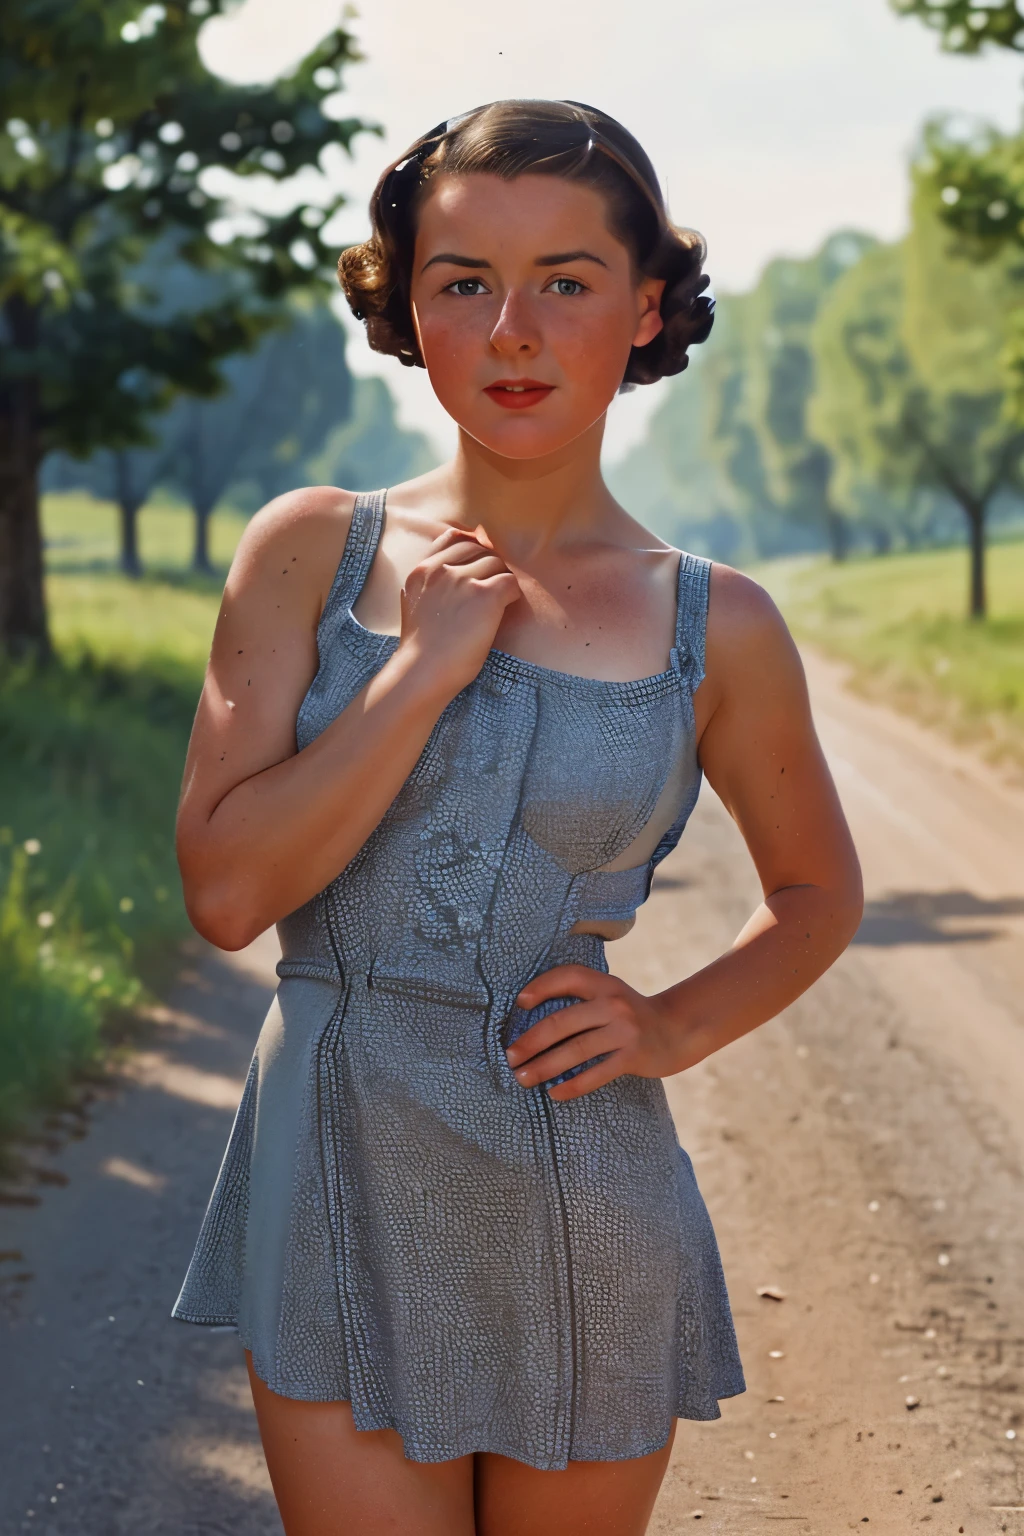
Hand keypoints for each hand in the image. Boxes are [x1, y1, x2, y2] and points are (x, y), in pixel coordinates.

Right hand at [399, 525, 520, 696]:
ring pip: (497, 565)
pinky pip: (510, 583)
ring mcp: (463, 581)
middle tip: (491, 589)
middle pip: (480, 549)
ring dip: (500, 582)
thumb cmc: (420, 648)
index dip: (473, 546)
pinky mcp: (485, 595)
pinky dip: (512, 595)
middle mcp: (441, 570)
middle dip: (489, 566)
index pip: (454, 537)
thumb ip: (430, 582)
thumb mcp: (414, 602)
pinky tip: (503, 611)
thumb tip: (454, 570)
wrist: (422, 671)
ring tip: (495, 604)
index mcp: (422, 570)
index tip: (479, 562)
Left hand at [505, 965, 690, 1101]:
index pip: (568, 976)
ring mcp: (624, 1031)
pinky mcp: (633, 1056)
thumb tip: (532, 1014)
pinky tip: (554, 1093)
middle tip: (510, 1057)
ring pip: (575, 1050)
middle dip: (531, 1041)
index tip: (520, 1003)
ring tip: (522, 1078)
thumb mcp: (611, 995)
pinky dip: (572, 1085)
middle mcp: (613, 1004)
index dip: (542, 986)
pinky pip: (596, 1073)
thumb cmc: (633, 1015)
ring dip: (544, 1066)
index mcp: (605, 985)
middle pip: (563, 1021)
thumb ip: (583, 998)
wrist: (678, 1030)